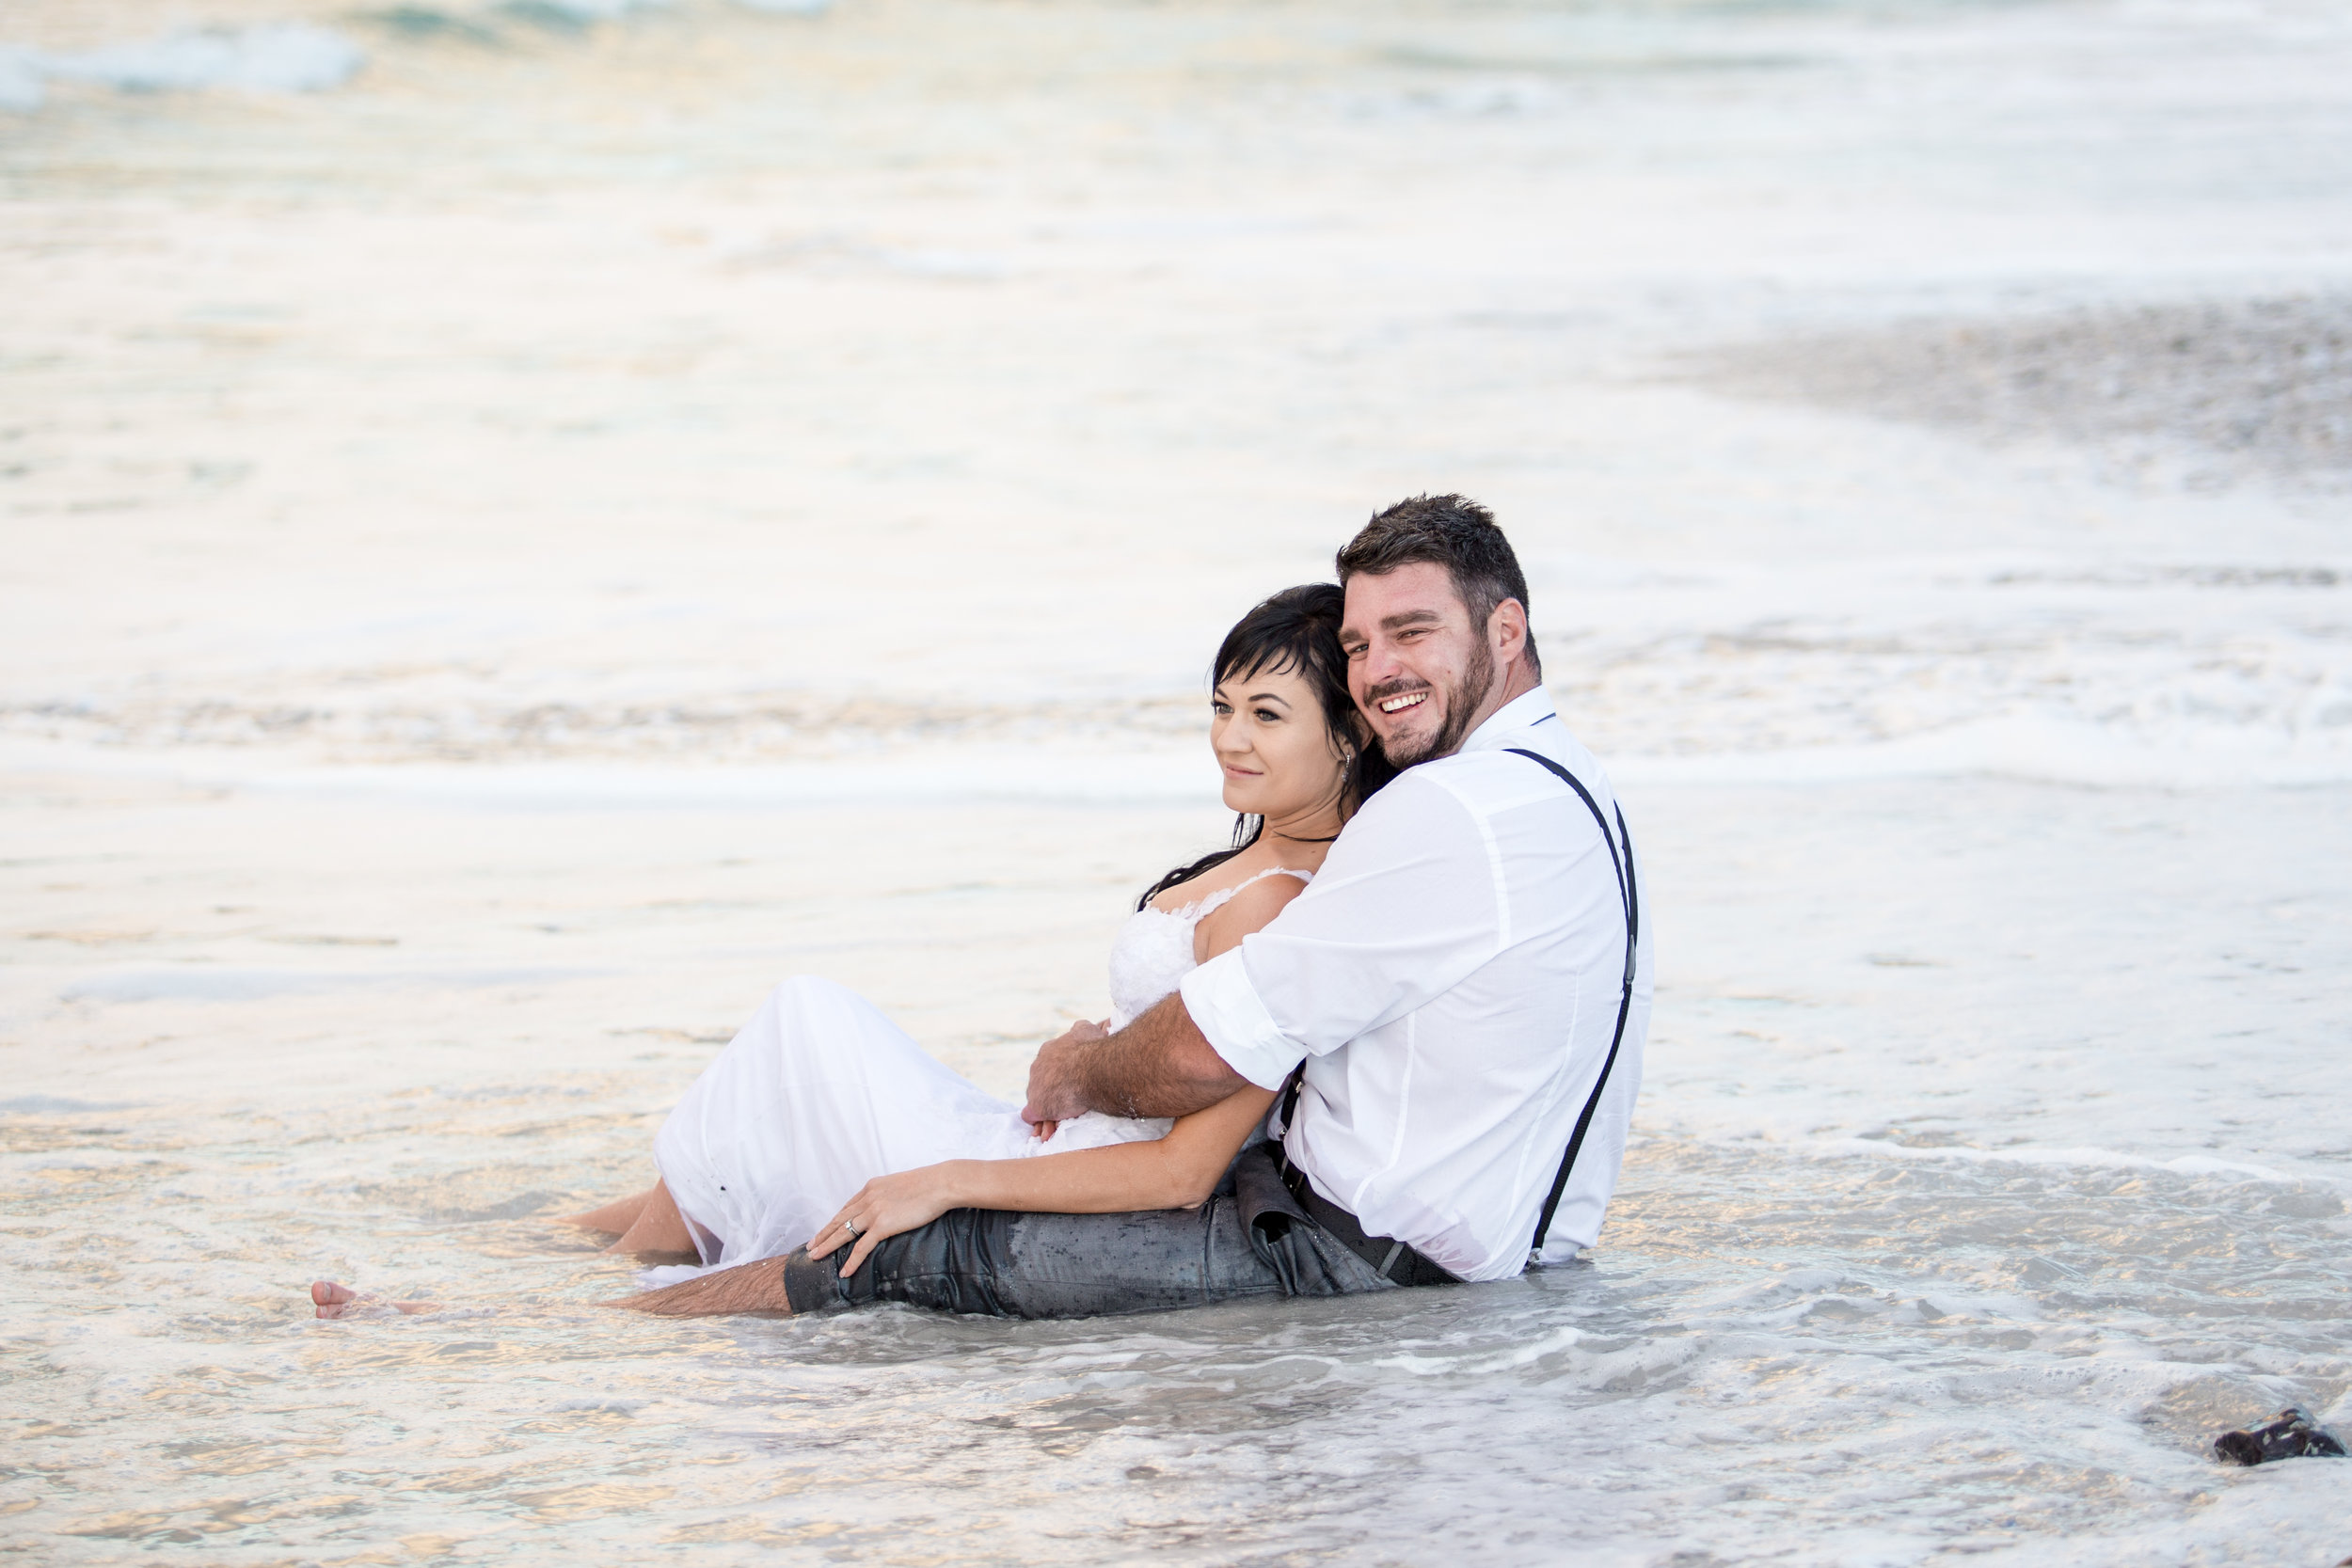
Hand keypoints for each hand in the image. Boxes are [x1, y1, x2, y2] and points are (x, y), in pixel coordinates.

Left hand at [808, 1166, 965, 1277]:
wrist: (941, 1183)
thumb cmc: (930, 1183)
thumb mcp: (902, 1185)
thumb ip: (891, 1195)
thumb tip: (894, 1204)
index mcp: (872, 1187)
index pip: (848, 1206)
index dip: (835, 1220)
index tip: (826, 1229)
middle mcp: (868, 1198)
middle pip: (839, 1219)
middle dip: (823, 1234)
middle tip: (810, 1246)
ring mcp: (873, 1212)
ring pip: (843, 1232)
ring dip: (827, 1246)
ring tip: (815, 1257)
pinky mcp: (883, 1225)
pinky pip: (862, 1247)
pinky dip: (852, 1260)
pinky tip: (844, 1271)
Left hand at [1022, 1018, 1107, 1127]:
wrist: (1089, 1068)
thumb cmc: (1093, 1050)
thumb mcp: (1088, 1030)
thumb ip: (1084, 1028)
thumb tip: (1098, 1023)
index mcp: (1049, 1049)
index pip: (1052, 1064)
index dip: (1061, 1075)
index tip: (1071, 1082)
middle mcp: (1038, 1065)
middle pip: (1044, 1083)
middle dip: (1053, 1093)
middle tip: (1068, 1104)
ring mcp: (1035, 1085)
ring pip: (1040, 1100)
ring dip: (1048, 1112)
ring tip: (1060, 1121)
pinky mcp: (1036, 1104)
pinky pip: (1032, 1115)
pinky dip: (1039, 1122)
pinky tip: (1046, 1131)